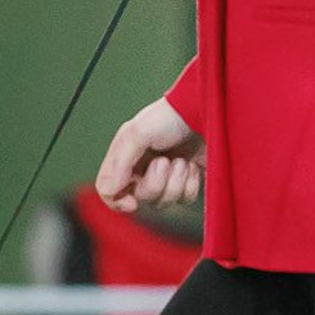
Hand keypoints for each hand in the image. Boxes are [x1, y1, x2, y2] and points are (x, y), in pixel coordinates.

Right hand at [98, 97, 204, 213]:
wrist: (206, 112)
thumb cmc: (170, 116)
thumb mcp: (137, 132)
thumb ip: (119, 163)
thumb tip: (108, 191)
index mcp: (125, 159)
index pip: (110, 192)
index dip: (118, 202)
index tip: (132, 202)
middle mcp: (143, 171)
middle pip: (141, 199)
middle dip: (155, 183)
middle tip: (164, 160)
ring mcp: (167, 179)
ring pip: (164, 202)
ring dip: (175, 181)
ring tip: (181, 160)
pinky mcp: (188, 183)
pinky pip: (185, 200)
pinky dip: (190, 184)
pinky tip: (192, 166)